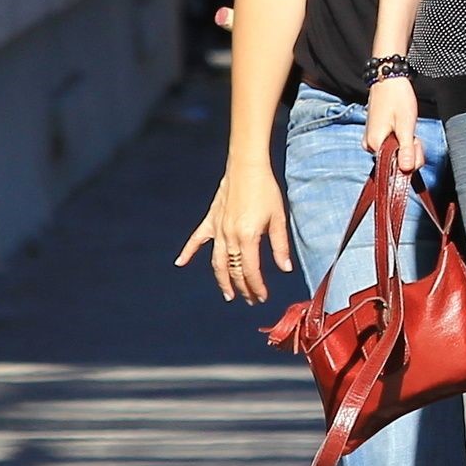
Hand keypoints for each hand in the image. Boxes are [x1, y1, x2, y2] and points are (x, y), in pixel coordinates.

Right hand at [174, 159, 293, 303]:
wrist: (247, 166)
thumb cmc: (265, 190)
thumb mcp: (278, 218)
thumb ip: (280, 246)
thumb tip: (285, 268)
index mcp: (248, 237)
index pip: (251, 271)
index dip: (256, 287)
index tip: (262, 297)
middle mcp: (230, 236)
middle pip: (234, 270)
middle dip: (242, 288)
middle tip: (250, 299)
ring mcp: (218, 229)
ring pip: (217, 262)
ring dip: (221, 280)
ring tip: (227, 294)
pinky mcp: (211, 220)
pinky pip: (197, 239)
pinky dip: (188, 252)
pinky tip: (180, 263)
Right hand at [362, 74, 422, 174]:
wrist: (389, 79)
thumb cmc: (396, 98)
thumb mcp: (406, 125)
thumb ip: (406, 149)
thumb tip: (407, 170)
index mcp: (374, 145)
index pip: (396, 168)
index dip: (410, 158)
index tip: (414, 141)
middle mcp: (369, 145)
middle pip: (396, 162)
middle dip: (409, 150)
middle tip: (412, 132)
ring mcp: (371, 141)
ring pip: (395, 154)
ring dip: (405, 144)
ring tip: (406, 127)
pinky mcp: (375, 136)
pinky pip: (391, 146)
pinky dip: (400, 140)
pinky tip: (402, 128)